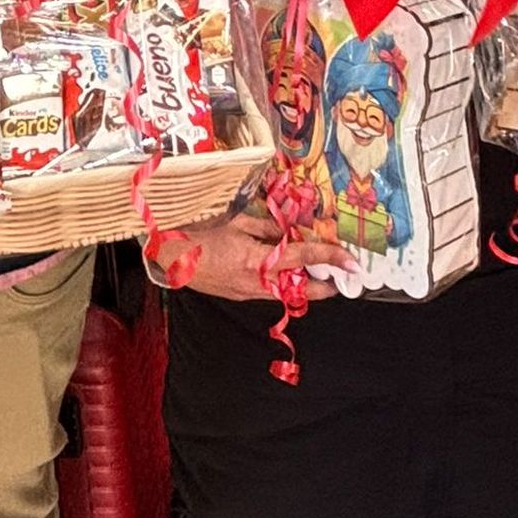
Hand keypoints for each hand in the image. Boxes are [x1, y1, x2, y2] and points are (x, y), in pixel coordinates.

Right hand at [164, 211, 353, 303]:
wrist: (167, 255)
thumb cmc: (199, 233)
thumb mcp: (237, 222)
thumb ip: (267, 227)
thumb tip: (291, 228)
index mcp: (257, 259)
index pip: (302, 257)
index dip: (329, 257)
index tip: (349, 261)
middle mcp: (255, 282)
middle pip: (300, 289)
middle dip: (323, 286)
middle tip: (339, 278)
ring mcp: (246, 292)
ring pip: (285, 293)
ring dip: (302, 284)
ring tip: (313, 273)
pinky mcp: (238, 295)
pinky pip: (267, 291)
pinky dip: (280, 283)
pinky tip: (282, 272)